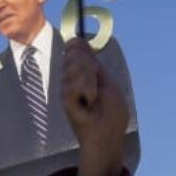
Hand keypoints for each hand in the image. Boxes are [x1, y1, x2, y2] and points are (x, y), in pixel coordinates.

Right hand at [62, 38, 127, 175]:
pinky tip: (88, 102)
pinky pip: (73, 81)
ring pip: (74, 65)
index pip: (74, 49)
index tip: (85, 50)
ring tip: (94, 97)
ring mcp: (67, 87)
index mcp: (83, 73)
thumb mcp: (106, 82)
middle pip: (73, 53)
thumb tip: (78, 42)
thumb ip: (92, 63)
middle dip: (88, 64)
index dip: (78, 46)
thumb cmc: (110, 112)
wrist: (107, 133)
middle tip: (96, 83)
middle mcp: (72, 78)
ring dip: (90, 79)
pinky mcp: (64, 97)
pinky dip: (86, 89)